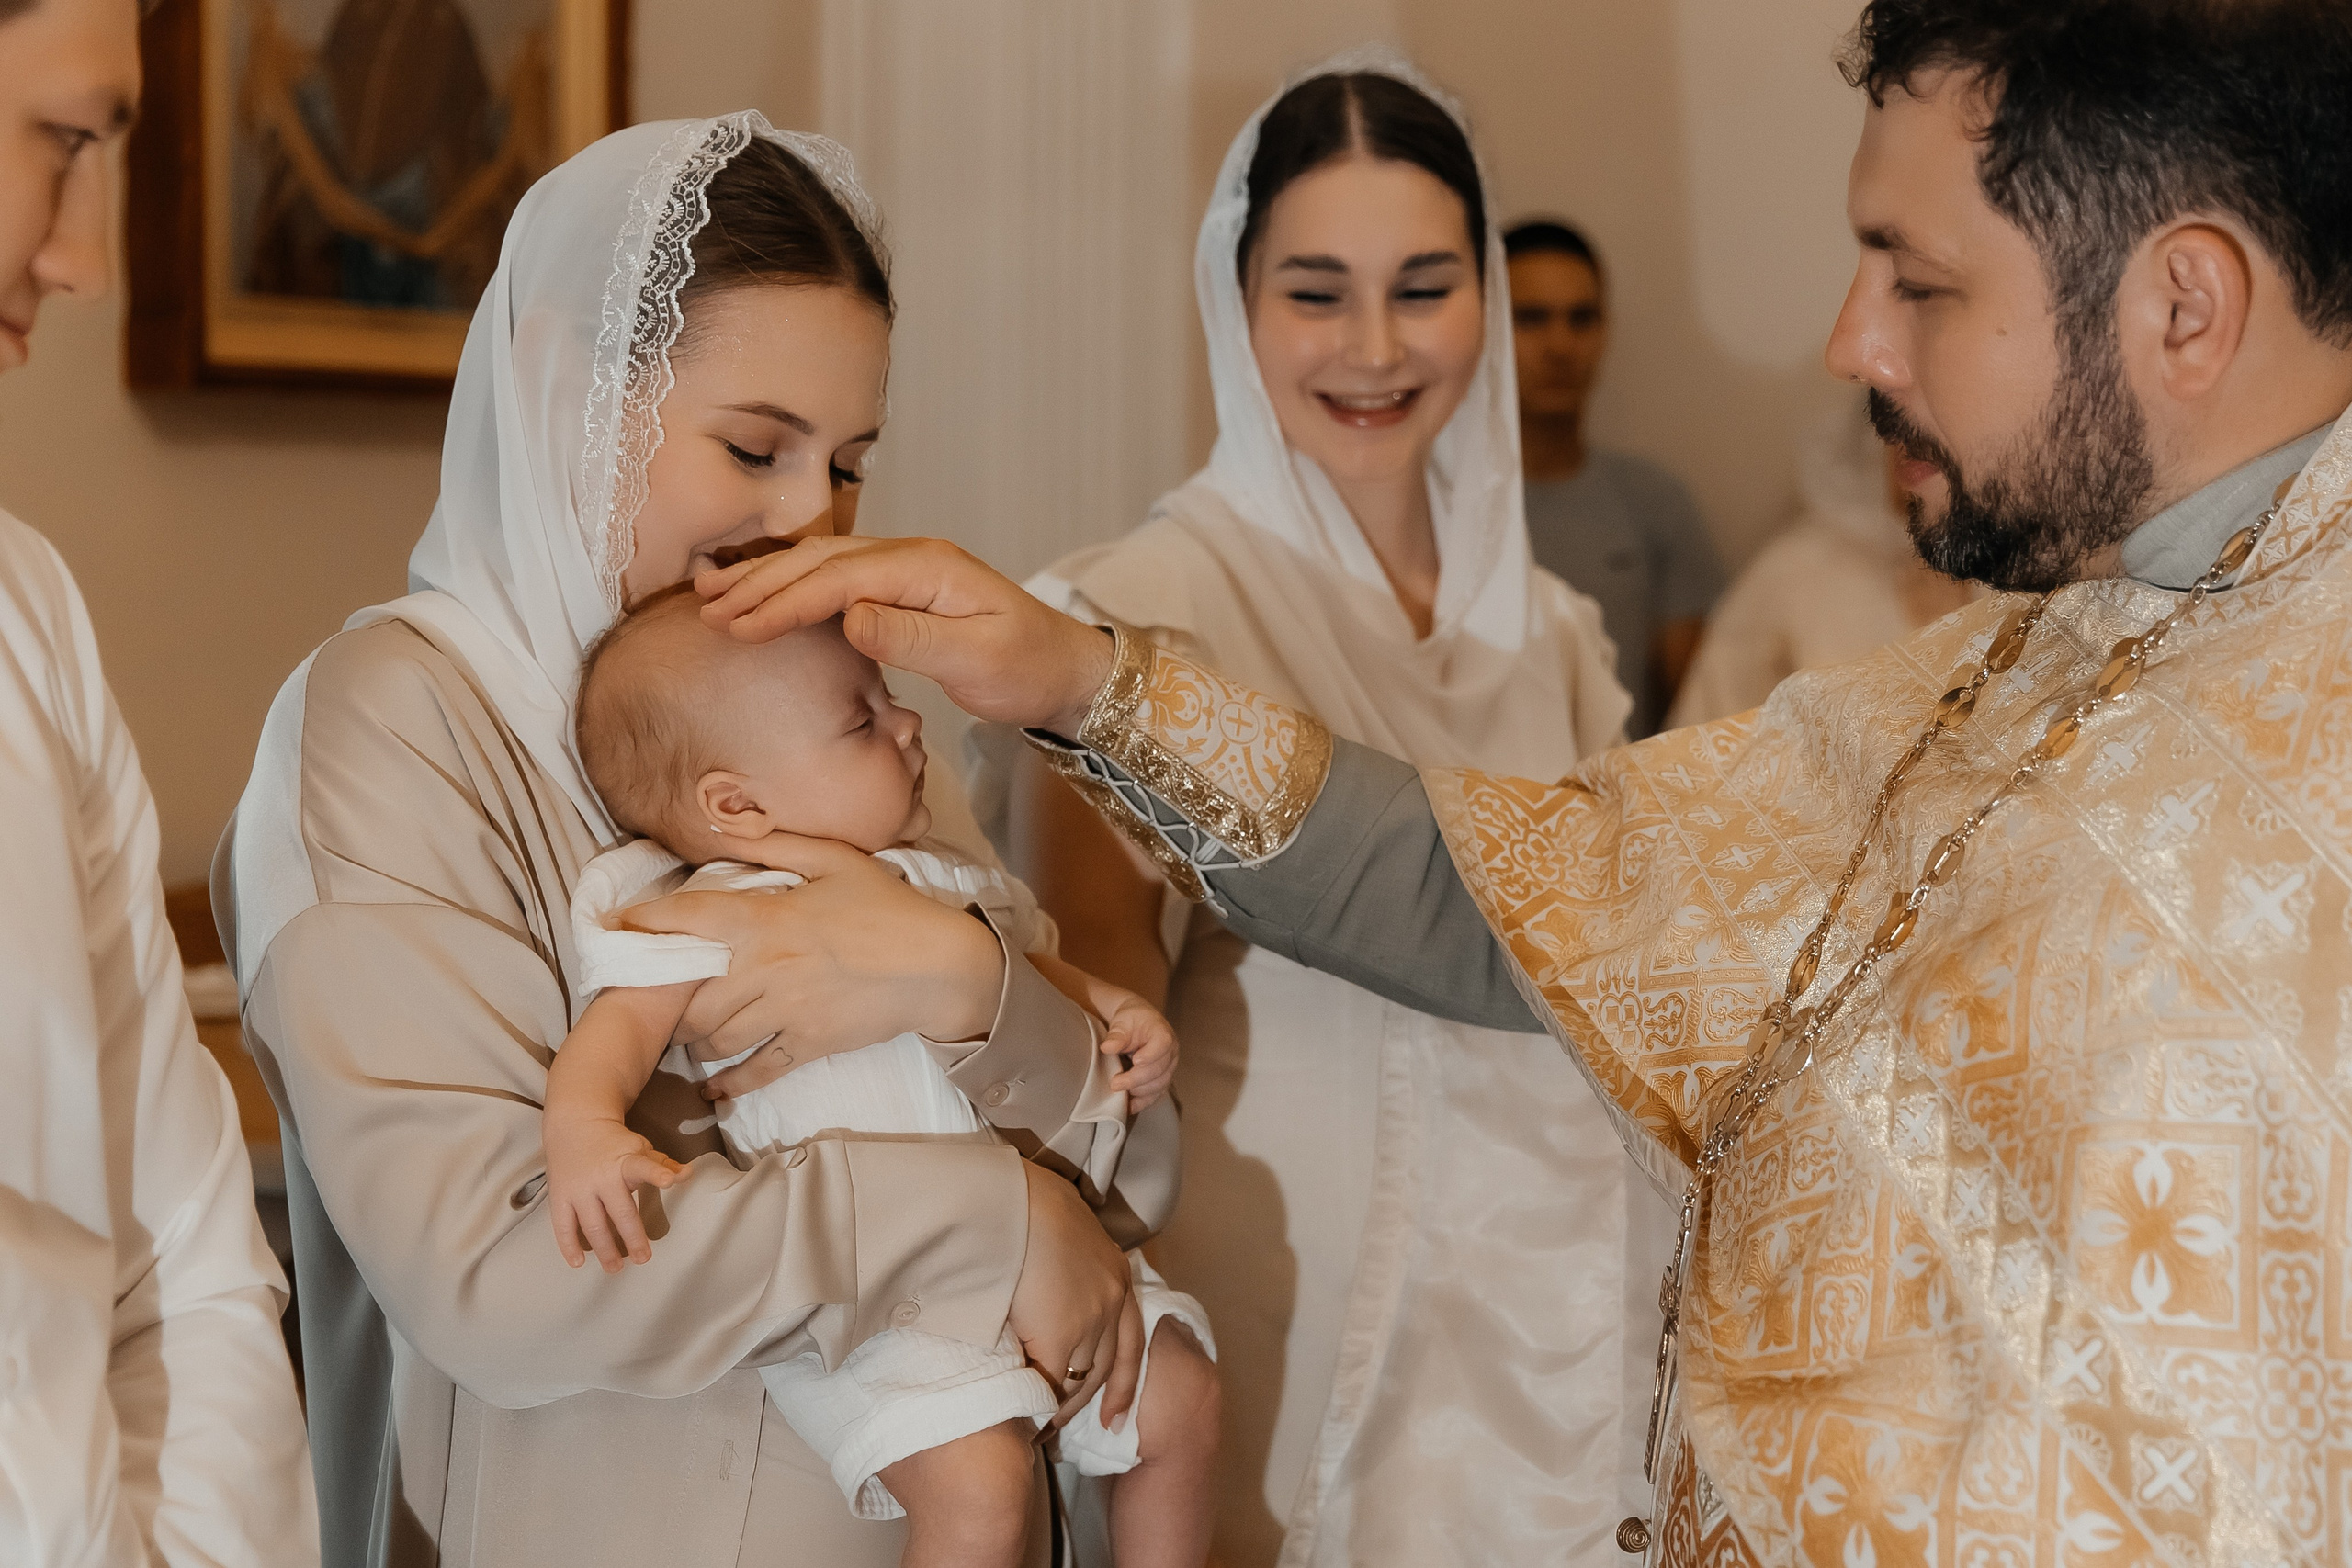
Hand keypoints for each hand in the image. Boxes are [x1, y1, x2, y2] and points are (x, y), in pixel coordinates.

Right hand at [544, 1113, 687, 1272]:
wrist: (575, 1127)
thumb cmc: (612, 1143)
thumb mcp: (640, 1148)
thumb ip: (662, 1165)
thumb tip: (687, 1174)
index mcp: (626, 1161)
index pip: (644, 1167)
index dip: (658, 1174)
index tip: (670, 1181)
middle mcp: (602, 1176)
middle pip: (619, 1211)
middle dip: (632, 1237)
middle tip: (643, 1257)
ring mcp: (579, 1188)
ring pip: (592, 1225)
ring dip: (604, 1249)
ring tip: (615, 1267)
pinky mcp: (560, 1197)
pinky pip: (563, 1226)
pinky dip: (569, 1246)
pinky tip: (579, 1261)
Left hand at [623, 833, 1004, 1096]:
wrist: (939, 968)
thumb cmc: (889, 908)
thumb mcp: (838, 860)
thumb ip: (779, 845)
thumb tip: (728, 827)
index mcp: (770, 920)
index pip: (692, 916)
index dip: (649, 922)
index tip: (617, 927)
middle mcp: (768, 969)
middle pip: (692, 993)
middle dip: (666, 999)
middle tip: (648, 998)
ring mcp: (787, 1012)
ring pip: (716, 1035)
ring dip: (693, 1038)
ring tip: (681, 1034)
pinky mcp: (808, 1044)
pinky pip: (757, 1070)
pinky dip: (730, 1082)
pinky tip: (712, 1087)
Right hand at [696, 536, 1115, 736]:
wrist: (1065, 667)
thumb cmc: (1027, 667)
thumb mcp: (975, 659)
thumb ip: (912, 636)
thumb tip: (850, 617)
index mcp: (927, 569)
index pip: (838, 580)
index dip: (784, 601)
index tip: (739, 627)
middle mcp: (912, 558)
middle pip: (819, 562)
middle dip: (759, 584)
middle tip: (705, 609)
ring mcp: (906, 570)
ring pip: (821, 566)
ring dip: (767, 580)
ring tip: (712, 595)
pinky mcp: (902, 589)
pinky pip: (835, 580)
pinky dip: (793, 587)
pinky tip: (763, 596)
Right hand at [1011, 1162, 1145, 1428]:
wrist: (1003, 1202)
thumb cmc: (1017, 1204)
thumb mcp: (1055, 1229)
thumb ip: (1060, 1262)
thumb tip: (1041, 1285)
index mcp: (1115, 1270)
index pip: (1130, 1339)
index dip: (1123, 1382)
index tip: (1115, 1416)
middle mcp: (1113, 1297)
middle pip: (1107, 1367)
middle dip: (1090, 1403)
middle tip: (1068, 1434)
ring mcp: (1091, 1319)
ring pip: (1080, 1380)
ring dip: (1061, 1407)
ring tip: (1039, 1429)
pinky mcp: (1061, 1335)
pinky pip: (1051, 1382)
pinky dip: (1038, 1404)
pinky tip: (1024, 1418)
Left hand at [1098, 991, 1176, 1110]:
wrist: (1137, 1024)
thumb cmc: (1131, 1021)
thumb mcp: (1122, 1022)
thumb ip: (1117, 1035)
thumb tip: (1107, 1047)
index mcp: (1163, 1033)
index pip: (1163, 1044)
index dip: (1150, 1055)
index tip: (1135, 1061)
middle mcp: (1171, 1053)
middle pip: (1159, 1070)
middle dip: (1136, 1079)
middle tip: (1115, 1083)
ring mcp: (1168, 1069)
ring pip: (1158, 1085)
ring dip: (1138, 1091)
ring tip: (1118, 1090)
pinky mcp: (1161, 1081)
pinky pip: (1155, 1095)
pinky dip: (1141, 1103)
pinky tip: (1127, 1106)